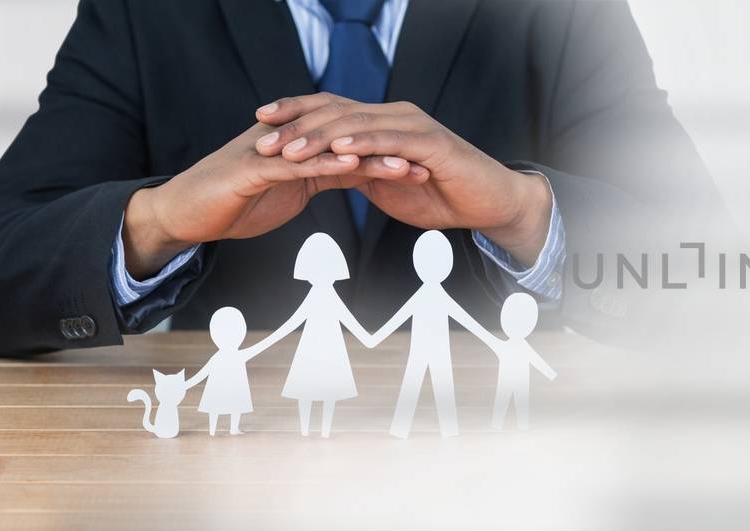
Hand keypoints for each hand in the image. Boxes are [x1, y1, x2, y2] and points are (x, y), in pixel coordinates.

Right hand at [123, 123, 426, 276]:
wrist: (185, 214)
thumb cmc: (235, 202)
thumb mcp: (289, 191)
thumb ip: (320, 177)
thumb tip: (356, 173)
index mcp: (299, 147)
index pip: (350, 147)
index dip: (386, 155)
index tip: (423, 166)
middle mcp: (288, 141)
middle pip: (346, 141)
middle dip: (386, 152)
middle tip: (426, 161)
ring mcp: (270, 151)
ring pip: (326, 148)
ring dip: (367, 156)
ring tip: (403, 165)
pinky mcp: (252, 167)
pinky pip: (295, 163)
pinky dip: (324, 163)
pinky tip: (350, 166)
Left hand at [254, 93, 552, 264]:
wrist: (489, 203)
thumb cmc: (442, 195)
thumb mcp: (388, 185)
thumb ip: (360, 172)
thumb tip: (329, 173)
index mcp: (383, 122)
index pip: (331, 109)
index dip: (294, 114)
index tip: (260, 123)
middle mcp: (395, 115)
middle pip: (336, 111)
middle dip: (295, 125)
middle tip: (262, 140)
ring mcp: (413, 125)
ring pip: (356, 123)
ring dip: (318, 136)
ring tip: (288, 149)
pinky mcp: (431, 142)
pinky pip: (389, 139)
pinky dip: (361, 143)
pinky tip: (337, 150)